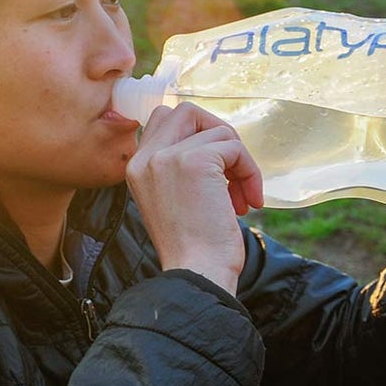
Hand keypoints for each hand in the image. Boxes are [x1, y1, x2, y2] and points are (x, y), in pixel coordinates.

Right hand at [126, 102, 264, 293]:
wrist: (197, 272)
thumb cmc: (193, 247)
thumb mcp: (173, 200)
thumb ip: (181, 168)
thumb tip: (217, 141)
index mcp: (135, 166)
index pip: (163, 120)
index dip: (196, 133)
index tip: (218, 164)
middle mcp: (145, 157)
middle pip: (187, 112)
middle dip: (219, 136)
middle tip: (232, 171)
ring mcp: (168, 156)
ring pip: (218, 131)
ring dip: (240, 163)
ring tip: (241, 198)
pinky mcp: (195, 161)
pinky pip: (234, 147)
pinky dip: (249, 172)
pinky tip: (248, 202)